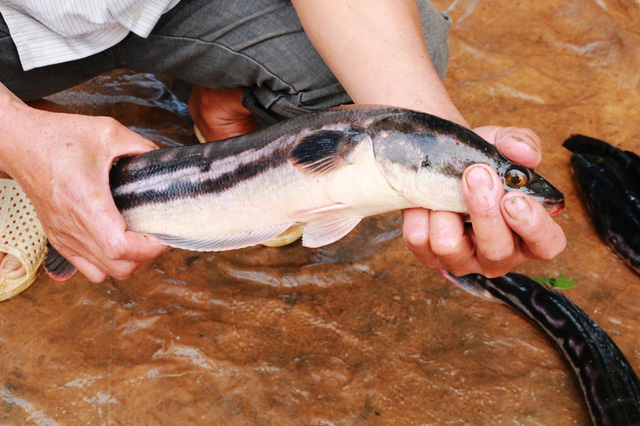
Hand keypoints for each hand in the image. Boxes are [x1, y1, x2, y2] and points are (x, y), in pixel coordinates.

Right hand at [3, 105, 167, 281]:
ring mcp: (64, 236)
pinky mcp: (59, 239)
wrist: (20, 144)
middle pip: (118, 267)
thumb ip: (140, 146)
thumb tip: (162, 159)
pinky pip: (88, 268)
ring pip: (105, 273)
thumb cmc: (57, 138)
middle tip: (156, 235)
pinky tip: (118, 242)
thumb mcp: (108, 132)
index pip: (120, 246)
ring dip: (128, 262)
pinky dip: (108, 264)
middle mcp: (73, 226)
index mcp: (86, 201)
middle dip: (146, 256)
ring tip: (140, 240)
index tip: (164, 234)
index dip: (150, 247)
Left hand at [403, 126, 565, 277]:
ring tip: (446, 185)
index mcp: (527, 234)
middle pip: (496, 251)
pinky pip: (419, 240)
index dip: (534, 226)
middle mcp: (497, 255)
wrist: (440, 163)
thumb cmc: (478, 163)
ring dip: (445, 209)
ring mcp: (462, 260)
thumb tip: (524, 153)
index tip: (514, 198)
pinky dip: (418, 213)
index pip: (547, 245)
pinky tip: (424, 197)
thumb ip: (519, 142)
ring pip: (450, 248)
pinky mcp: (428, 257)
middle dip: (485, 211)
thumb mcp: (500, 145)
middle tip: (476, 175)